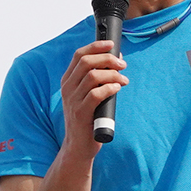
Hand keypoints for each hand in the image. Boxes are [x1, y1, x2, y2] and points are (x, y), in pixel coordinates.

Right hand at [58, 39, 127, 154]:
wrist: (78, 146)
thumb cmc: (88, 118)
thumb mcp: (87, 95)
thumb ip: (97, 79)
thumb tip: (116, 60)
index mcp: (68, 81)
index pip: (79, 55)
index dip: (96, 46)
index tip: (111, 44)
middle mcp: (67, 89)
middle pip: (86, 62)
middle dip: (108, 59)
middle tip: (122, 65)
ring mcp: (72, 101)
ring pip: (92, 76)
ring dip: (112, 75)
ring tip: (123, 80)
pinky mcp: (81, 114)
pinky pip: (96, 94)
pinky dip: (110, 88)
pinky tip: (117, 89)